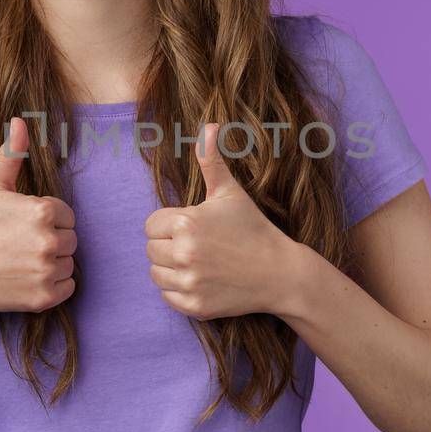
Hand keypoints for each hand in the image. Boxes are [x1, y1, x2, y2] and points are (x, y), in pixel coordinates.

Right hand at [0, 116, 78, 313]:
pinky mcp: (45, 297)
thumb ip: (12, 154)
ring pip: (69, 263)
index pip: (67, 215)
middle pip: (71, 239)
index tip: (22, 227)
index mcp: (42, 211)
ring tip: (22, 261)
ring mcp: (47, 271)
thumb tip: (20, 121)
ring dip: (53, 263)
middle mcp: (49, 241)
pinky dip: (53, 285)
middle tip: (20, 245)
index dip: (47, 220)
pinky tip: (28, 278)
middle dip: (51, 241)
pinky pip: (68, 287)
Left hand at [143, 122, 298, 320]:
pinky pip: (167, 297)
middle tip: (200, 246)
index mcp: (186, 223)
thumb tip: (210, 125)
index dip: (169, 225)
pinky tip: (202, 280)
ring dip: (170, 269)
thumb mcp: (230, 193)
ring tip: (199, 262)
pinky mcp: (194, 306)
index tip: (194, 228)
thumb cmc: (253, 228)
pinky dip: (179, 291)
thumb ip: (212, 160)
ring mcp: (189, 282)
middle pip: (151, 250)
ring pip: (155, 274)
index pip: (150, 225)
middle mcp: (184, 254)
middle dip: (169, 247)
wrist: (279, 273)